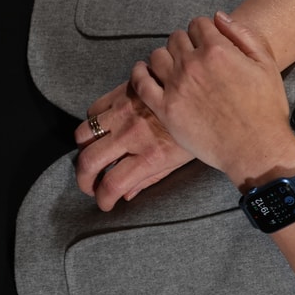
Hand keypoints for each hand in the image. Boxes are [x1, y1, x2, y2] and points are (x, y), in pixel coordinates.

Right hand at [76, 82, 195, 211]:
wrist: (211, 92)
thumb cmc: (200, 131)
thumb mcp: (181, 160)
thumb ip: (151, 178)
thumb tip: (126, 195)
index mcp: (151, 156)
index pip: (112, 184)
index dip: (103, 199)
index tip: (104, 202)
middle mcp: (133, 135)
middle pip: (89, 162)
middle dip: (84, 180)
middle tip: (90, 185)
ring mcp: (125, 112)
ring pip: (83, 135)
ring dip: (84, 149)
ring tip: (93, 156)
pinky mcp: (123, 92)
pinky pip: (93, 109)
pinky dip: (92, 122)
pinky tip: (103, 129)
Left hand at [130, 12, 294, 189]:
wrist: (256, 148)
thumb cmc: (266, 109)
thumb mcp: (266, 64)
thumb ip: (243, 35)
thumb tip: (219, 17)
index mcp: (218, 51)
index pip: (198, 24)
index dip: (204, 30)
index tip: (207, 39)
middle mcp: (193, 65)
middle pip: (176, 38)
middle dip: (185, 42)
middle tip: (194, 55)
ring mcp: (176, 87)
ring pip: (157, 56)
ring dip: (165, 56)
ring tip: (174, 65)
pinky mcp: (165, 109)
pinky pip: (141, 83)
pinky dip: (140, 73)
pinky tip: (144, 71)